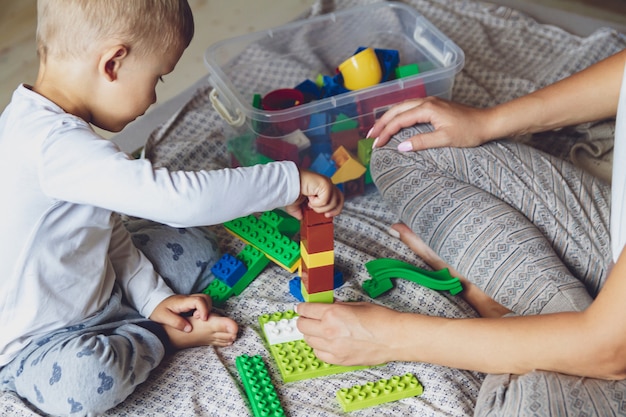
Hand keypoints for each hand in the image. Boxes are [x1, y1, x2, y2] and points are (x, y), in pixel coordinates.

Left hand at [149, 293, 211, 332]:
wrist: (154, 303)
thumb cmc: (158, 310)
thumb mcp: (163, 317)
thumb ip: (176, 323)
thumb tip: (189, 329)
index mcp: (182, 302)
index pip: (198, 301)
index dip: (204, 310)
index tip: (203, 319)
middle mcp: (188, 299)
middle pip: (205, 298)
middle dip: (208, 309)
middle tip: (202, 320)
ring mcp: (191, 300)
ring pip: (206, 300)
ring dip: (206, 310)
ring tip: (199, 320)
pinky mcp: (191, 304)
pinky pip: (202, 304)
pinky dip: (204, 311)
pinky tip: (197, 319)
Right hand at [284, 170, 343, 219]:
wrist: (287, 184)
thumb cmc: (290, 190)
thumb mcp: (295, 205)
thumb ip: (299, 212)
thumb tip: (300, 218)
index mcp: (321, 188)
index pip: (335, 198)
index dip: (334, 208)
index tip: (327, 215)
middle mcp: (326, 184)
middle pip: (340, 199)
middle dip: (335, 210)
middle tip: (326, 215)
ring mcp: (326, 183)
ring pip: (333, 202)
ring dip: (319, 207)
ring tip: (310, 202)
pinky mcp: (325, 184)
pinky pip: (326, 200)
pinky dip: (316, 202)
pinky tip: (309, 197)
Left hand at [295, 301, 405, 365]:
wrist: (395, 338)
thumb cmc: (381, 320)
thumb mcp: (356, 304)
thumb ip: (337, 306)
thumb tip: (327, 307)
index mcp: (332, 313)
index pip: (306, 310)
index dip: (302, 308)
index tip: (302, 308)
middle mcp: (329, 330)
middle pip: (302, 326)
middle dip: (304, 320)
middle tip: (308, 318)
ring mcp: (333, 347)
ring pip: (308, 341)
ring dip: (311, 334)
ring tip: (319, 330)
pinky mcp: (339, 359)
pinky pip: (319, 354)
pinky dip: (319, 348)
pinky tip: (326, 343)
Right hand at [368, 96, 491, 150]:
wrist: (488, 122)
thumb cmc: (470, 131)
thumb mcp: (445, 139)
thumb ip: (422, 142)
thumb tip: (401, 146)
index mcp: (427, 108)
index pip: (399, 120)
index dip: (386, 133)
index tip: (377, 145)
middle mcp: (426, 101)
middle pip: (396, 110)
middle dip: (381, 123)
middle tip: (370, 136)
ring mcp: (430, 102)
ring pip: (402, 107)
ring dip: (388, 118)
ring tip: (378, 129)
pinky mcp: (434, 106)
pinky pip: (410, 108)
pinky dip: (398, 115)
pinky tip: (395, 122)